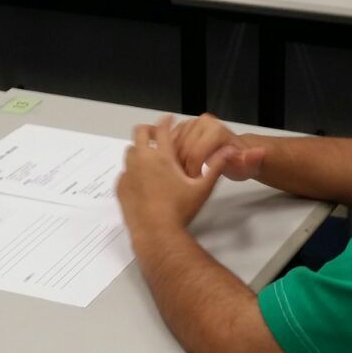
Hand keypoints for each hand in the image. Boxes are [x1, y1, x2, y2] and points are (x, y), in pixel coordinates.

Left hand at [117, 115, 227, 235]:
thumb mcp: (202, 189)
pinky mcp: (121, 186)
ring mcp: (129, 173)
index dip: (166, 121)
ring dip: (139, 150)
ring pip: (130, 151)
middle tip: (155, 135)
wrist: (156, 233)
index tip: (169, 119)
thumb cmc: (180, 210)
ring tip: (149, 158)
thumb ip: (215, 167)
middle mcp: (142, 160)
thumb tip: (230, 150)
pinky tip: (141, 180)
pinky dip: (132, 170)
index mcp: (162, 157)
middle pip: (139, 133)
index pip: (161, 129)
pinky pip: (124, 171)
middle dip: (148, 130)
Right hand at [174, 113, 266, 181]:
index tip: (195, 182)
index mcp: (215, 129)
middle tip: (187, 181)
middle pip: (182, 150)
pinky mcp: (182, 127)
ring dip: (174, 163)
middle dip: (182, 168)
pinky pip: (168, 143)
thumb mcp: (247, 165)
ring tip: (182, 176)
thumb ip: (251, 159)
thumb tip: (260, 153)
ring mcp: (191, 123)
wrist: (236, 154)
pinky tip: (176, 167)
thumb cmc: (239, 162)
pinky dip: (169, 156)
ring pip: (172, 146)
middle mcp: (202, 121)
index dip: (193, 172)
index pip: (195, 154)